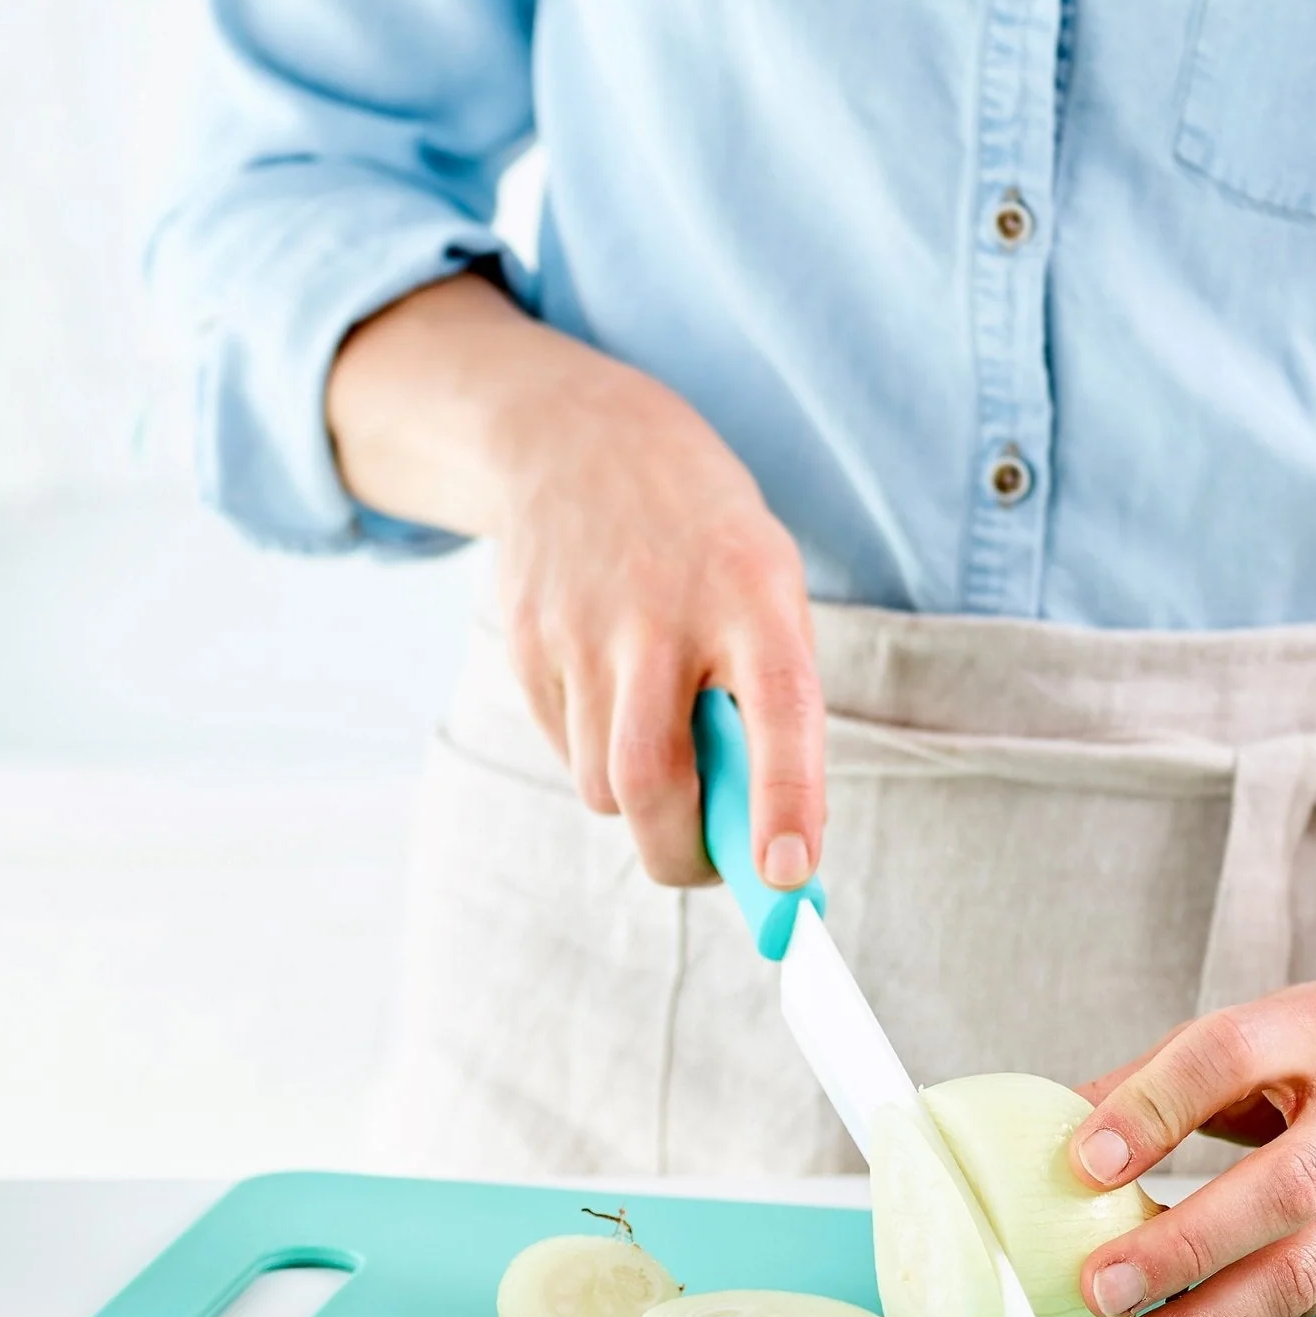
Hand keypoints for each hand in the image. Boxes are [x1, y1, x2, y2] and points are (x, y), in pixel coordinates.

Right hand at [329, 275, 822, 887]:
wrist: (583, 441)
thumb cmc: (711, 549)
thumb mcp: (769, 592)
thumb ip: (774, 706)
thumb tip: (772, 850)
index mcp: (752, 593)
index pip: (778, 710)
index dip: (785, 800)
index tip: (790, 875)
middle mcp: (661, 613)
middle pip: (651, 781)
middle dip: (683, 856)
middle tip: (713, 869)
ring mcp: (580, 630)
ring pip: (603, 787)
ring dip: (641, 807)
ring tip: (668, 748)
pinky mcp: (525, 646)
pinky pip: (566, 752)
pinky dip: (599, 759)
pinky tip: (614, 696)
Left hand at [1066, 972, 1315, 1316]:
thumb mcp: (1264, 1023)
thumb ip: (1161, 1074)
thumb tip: (1059, 1133)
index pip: (1229, 1058)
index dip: (1154, 1109)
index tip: (1083, 1161)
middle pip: (1280, 1189)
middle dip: (1183, 1248)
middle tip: (1097, 1288)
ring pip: (1301, 1273)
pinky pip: (1310, 1305)